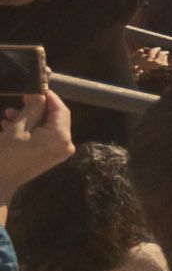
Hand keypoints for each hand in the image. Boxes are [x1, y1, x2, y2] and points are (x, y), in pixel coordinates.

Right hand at [0, 88, 74, 202]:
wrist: (0, 182)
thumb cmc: (7, 154)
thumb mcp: (18, 127)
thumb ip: (33, 108)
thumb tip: (40, 94)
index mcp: (61, 137)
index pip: (61, 109)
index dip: (48, 97)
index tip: (34, 89)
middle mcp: (65, 145)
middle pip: (55, 118)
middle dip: (35, 108)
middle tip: (18, 101)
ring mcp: (59, 152)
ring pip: (47, 127)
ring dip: (29, 118)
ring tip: (8, 115)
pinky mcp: (50, 157)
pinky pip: (44, 137)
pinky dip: (30, 130)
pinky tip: (9, 126)